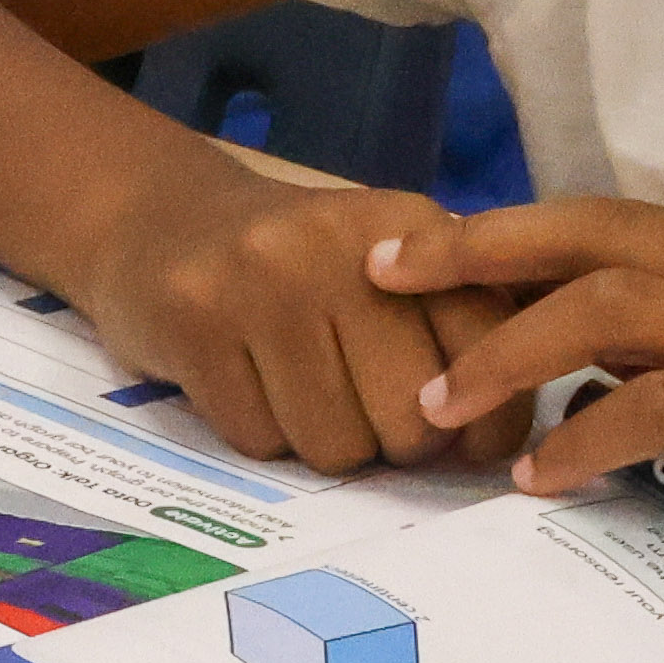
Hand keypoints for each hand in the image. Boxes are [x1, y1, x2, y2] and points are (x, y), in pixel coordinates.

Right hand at [66, 131, 533, 472]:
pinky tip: (247, 386)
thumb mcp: (391, 267)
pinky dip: (259, 435)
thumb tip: (505, 439)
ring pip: (332, 444)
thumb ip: (459, 327)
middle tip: (367, 419)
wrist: (158, 217)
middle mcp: (339, 245)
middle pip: (408, 419)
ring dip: (322, 444)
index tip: (458, 435)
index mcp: (409, 227)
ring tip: (301, 396)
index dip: (483, 421)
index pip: (485, 351)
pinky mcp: (193, 320)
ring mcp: (261, 280)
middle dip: (393, 444)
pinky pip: (258, 440)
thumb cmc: (299, 265)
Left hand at [379, 195, 663, 625]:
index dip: (510, 232)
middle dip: (476, 253)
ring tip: (438, 404)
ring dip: (510, 354)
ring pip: (615, 310)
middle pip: (596, 237)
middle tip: (380, 280)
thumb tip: (604, 406)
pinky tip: (540, 477)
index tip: (417, 253)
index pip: (617, 224)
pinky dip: (588, 438)